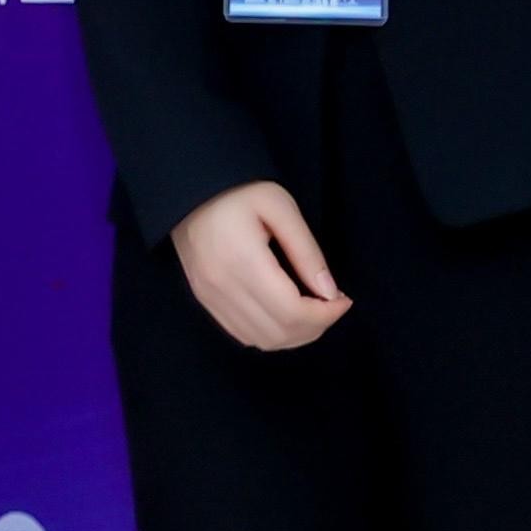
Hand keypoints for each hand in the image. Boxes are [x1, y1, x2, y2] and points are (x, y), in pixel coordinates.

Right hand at [171, 179, 351, 350]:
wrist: (187, 189)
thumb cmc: (238, 191)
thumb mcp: (280, 207)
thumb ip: (307, 251)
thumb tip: (330, 293)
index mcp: (242, 261)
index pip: (292, 311)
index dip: (325, 315)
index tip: (343, 299)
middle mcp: (221, 287)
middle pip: (279, 333)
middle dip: (316, 326)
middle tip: (331, 304)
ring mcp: (209, 297)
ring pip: (262, 341)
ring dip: (295, 334)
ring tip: (312, 310)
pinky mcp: (204, 300)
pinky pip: (243, 334)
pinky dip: (271, 333)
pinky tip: (285, 314)